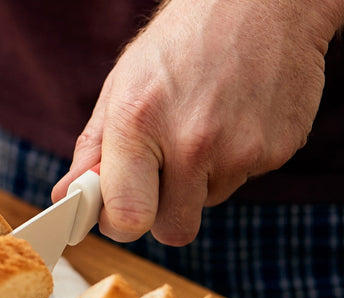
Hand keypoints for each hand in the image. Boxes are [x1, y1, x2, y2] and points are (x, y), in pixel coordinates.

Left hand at [54, 0, 343, 244]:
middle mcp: (192, 142)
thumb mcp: (122, 85)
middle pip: (173, 230)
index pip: (127, 218)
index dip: (120, 224)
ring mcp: (241, 149)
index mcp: (140, 123)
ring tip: (203, 124)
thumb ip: (93, 148)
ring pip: (209, 202)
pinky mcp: (278, 150)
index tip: (119, 213)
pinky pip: (245, 180)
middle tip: (161, 177)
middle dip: (162, 213)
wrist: (262, 3)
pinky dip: (235, 160)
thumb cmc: (180, 43)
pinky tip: (234, 118)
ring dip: (200, 180)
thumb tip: (66, 198)